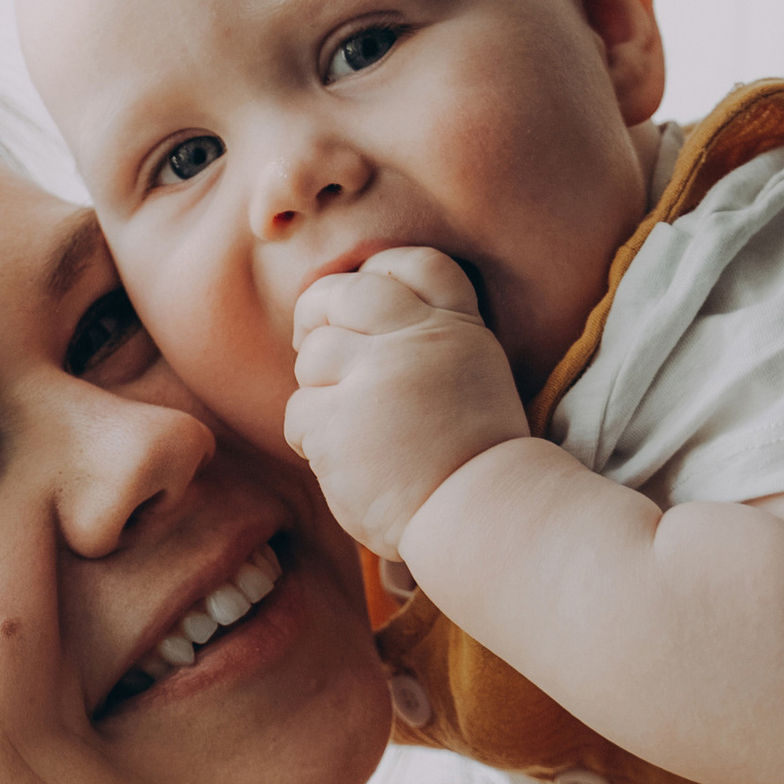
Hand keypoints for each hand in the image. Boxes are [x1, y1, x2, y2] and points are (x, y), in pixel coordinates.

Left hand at [283, 249, 528, 557]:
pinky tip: (344, 461)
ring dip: (318, 391)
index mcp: (457, 328)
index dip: (377, 271)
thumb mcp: (475, 376)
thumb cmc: (475, 459)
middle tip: (309, 337)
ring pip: (312, 357)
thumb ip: (428, 341)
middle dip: (317, 311)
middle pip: (345, 294)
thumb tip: (355, 318)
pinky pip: (299, 413)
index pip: (413, 265)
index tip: (358, 299)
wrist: (484, 518)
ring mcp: (375, 379)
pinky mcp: (339, 423)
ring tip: (351, 427)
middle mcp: (416, 342)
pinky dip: (311, 438)